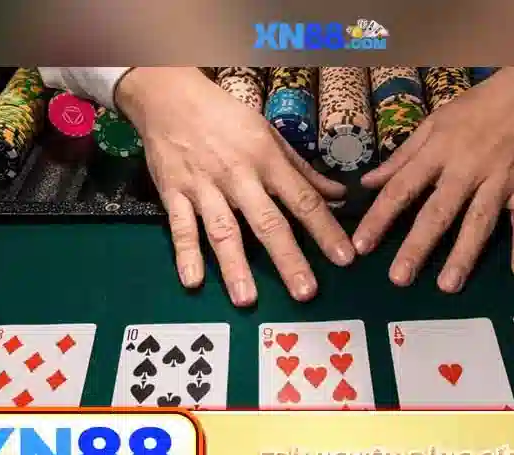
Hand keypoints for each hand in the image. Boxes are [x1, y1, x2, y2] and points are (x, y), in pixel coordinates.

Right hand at [116, 67, 354, 306]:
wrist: (169, 96)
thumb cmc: (226, 117)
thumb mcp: (270, 136)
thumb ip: (303, 171)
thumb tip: (338, 196)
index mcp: (267, 160)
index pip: (303, 200)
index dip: (325, 230)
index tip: (344, 259)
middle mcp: (238, 176)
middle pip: (267, 222)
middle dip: (288, 259)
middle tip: (305, 292)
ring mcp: (204, 186)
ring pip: (223, 230)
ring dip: (235, 266)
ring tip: (247, 299)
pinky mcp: (173, 192)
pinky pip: (179, 227)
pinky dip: (185, 253)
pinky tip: (193, 281)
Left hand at [353, 67, 513, 291]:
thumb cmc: (478, 107)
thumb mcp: (434, 123)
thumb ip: (401, 157)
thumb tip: (367, 184)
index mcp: (438, 151)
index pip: (401, 188)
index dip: (380, 217)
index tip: (361, 245)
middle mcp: (466, 168)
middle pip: (438, 212)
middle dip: (417, 246)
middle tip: (399, 278)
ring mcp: (499, 179)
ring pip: (479, 221)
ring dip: (464, 255)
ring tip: (448, 286)